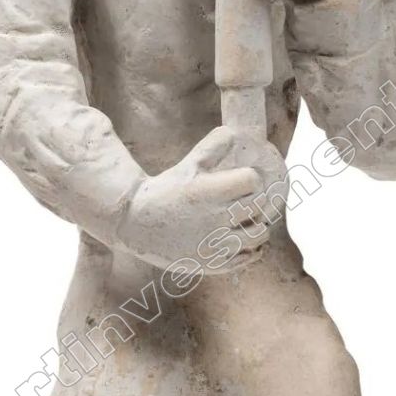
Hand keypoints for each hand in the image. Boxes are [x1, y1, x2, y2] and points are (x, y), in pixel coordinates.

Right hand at [118, 126, 286, 272]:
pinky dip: (252, 249)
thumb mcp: (187, 165)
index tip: (243, 180)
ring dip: (258, 226)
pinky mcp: (212, 263)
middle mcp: (214, 219)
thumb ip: (212, 147)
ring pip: (259, 236)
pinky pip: (247, 258)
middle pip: (259, 207)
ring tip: (248, 221)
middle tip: (247, 199)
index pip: (252, 180)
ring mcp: (214, 244)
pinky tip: (244, 240)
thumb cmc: (165, 190)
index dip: (251, 177)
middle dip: (256, 201)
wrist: (136, 224)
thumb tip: (233, 131)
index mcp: (208, 192)